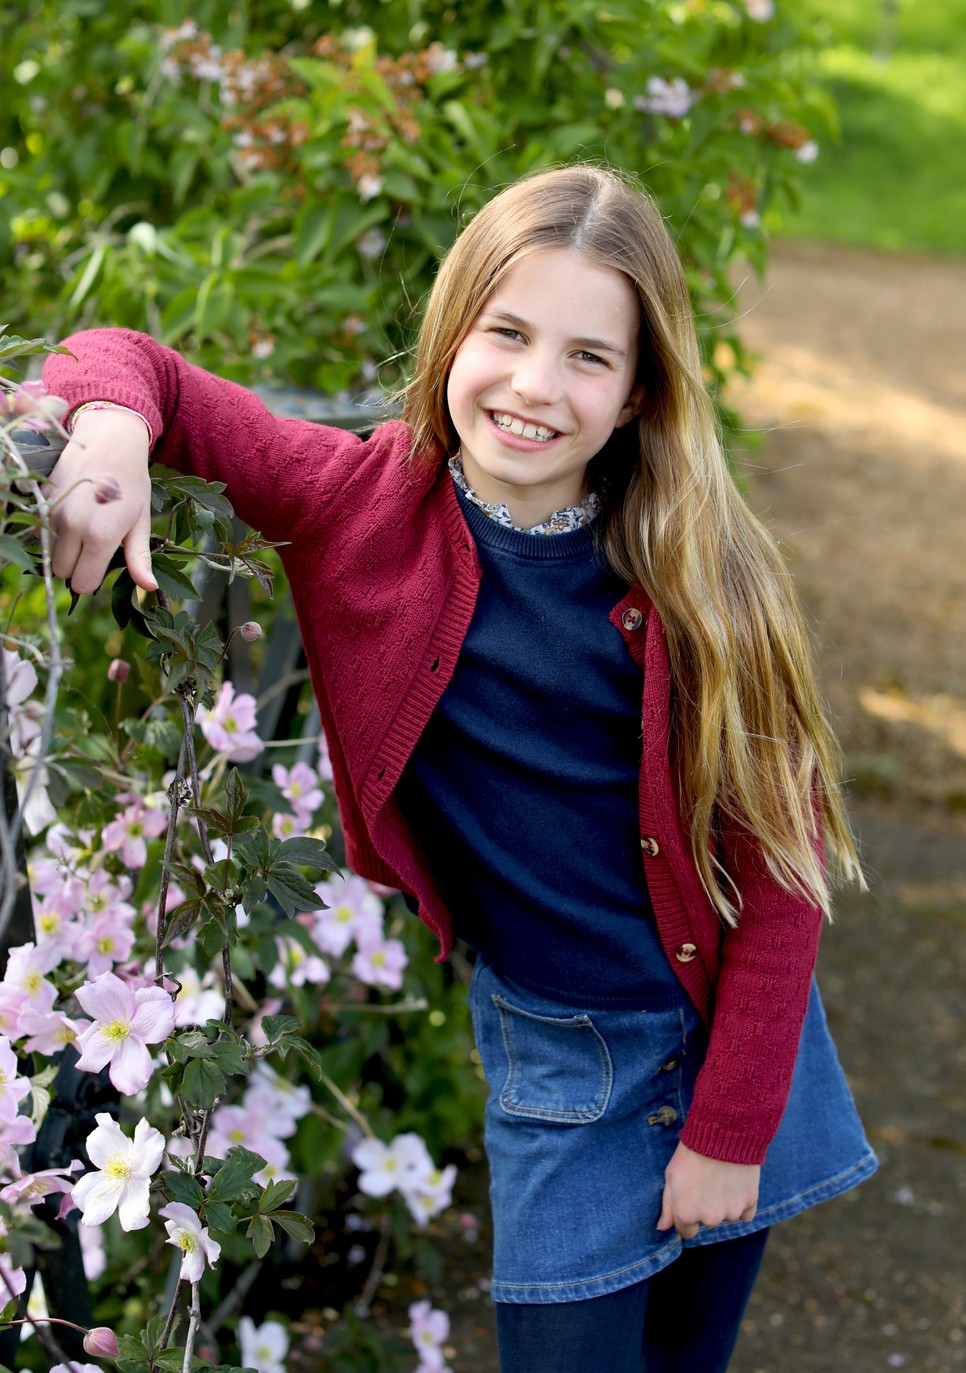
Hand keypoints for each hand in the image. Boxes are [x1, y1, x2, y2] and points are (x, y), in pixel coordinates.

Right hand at [47, 409, 156, 595]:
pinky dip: (52, 532)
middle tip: (93, 547)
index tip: (101, 565)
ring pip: (49, 553)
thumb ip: (139, 558)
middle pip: (63, 572)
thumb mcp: (140, 521)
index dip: (92, 579)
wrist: (109, 440)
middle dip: (76, 567)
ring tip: (84, 528)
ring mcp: (54, 512)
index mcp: (100, 536)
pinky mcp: (42, 500)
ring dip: (63, 549)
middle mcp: (72, 527)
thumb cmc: (131, 483)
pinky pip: (41, 532)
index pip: (83, 583)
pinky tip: (72, 515)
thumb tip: (148, 587)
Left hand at [657, 1141, 759, 1239]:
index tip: (690, 1199)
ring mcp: (731, 1212)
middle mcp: (710, 1219)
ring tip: (720, 1177)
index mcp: (687, 1214)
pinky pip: (746, 1212)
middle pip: (707, 1222)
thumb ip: (668, 1205)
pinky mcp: (750, 1202)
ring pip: (727, 1216)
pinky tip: (735, 1183)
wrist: (722, 1132)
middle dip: (706, 1207)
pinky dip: (741, 1202)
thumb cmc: (692, 1153)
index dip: (687, 1215)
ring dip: (724, 1204)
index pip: (687, 1231)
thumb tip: (662, 1227)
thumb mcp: (671, 1175)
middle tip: (705, 1181)